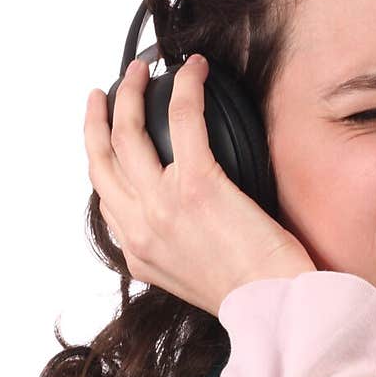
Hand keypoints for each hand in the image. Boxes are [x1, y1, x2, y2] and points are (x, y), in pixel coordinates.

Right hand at [85, 54, 316, 316]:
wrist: (278, 305)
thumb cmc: (252, 293)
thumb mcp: (191, 278)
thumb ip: (172, 248)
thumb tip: (178, 221)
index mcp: (137, 252)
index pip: (104, 195)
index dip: (101, 156)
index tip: (107, 133)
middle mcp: (139, 227)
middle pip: (101, 158)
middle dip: (98, 117)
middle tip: (107, 91)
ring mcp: (163, 204)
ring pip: (127, 133)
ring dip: (130, 93)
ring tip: (141, 71)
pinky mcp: (197, 183)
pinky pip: (182, 120)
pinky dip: (186, 88)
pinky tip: (193, 71)